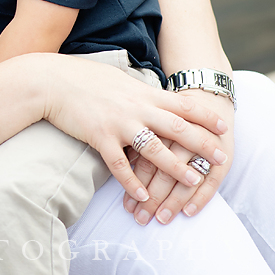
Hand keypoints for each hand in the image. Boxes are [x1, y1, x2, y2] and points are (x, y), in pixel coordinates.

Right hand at [39, 55, 229, 207]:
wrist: (51, 81)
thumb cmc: (84, 77)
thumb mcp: (119, 79)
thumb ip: (140, 91)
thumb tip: (156, 96)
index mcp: (142, 93)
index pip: (181, 104)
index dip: (204, 116)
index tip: (223, 127)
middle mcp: (135, 108)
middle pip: (177, 128)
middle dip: (202, 143)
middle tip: (220, 158)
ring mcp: (118, 124)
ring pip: (154, 149)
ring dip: (176, 167)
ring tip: (194, 180)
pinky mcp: (99, 137)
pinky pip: (120, 165)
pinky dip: (133, 182)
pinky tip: (144, 197)